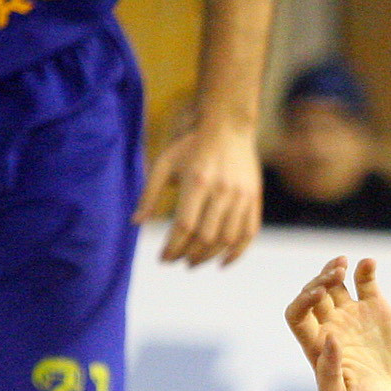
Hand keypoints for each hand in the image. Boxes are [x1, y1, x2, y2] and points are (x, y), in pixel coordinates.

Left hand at [136, 120, 261, 266]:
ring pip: (226, 239)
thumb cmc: (191, 147)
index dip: (173, 247)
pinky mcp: (254, 199)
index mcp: (197, 182)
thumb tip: (136, 222)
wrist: (229, 127)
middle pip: (205, 237)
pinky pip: (248, 234)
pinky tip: (222, 263)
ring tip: (193, 262)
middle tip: (177, 261)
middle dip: (188, 255)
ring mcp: (241, 196)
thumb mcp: (165, 164)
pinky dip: (237, 253)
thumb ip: (149, 193)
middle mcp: (222, 191)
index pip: (185, 226)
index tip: (163, 258)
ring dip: (208, 257)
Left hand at [285, 258, 390, 390]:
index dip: (301, 301)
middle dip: (319, 281)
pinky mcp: (377, 311)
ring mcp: (353, 317)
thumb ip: (328, 375)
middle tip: (334, 277)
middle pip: (313, 293)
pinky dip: (365, 269)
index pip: (296, 314)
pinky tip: (368, 263)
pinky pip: (365, 282)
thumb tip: (328, 338)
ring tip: (343, 266)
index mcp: (316, 347)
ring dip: (334, 269)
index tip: (317, 296)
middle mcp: (331, 327)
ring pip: (335, 282)